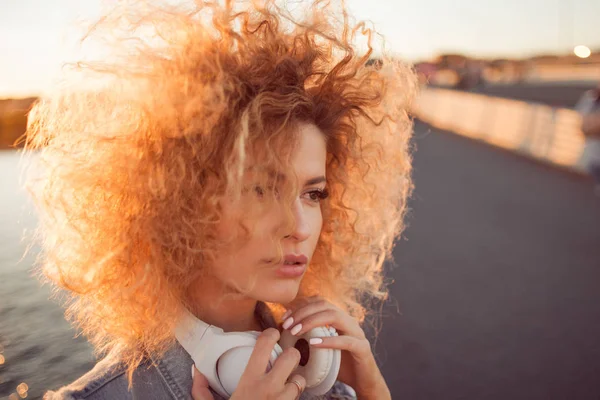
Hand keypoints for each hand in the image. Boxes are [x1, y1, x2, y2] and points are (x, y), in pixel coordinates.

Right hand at [191, 328, 305, 399]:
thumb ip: (202, 391)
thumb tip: (195, 371)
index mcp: (249, 381)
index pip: (264, 344)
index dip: (271, 333)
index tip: (272, 333)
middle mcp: (270, 388)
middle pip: (292, 356)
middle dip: (291, 355)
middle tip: (285, 359)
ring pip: (300, 380)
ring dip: (296, 381)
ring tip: (287, 383)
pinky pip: (299, 399)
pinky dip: (295, 398)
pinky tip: (287, 399)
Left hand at [281, 296, 390, 399]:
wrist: (362, 381)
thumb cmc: (339, 364)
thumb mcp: (320, 347)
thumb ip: (308, 337)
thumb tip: (284, 331)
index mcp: (338, 318)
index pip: (318, 301)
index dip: (300, 305)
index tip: (285, 317)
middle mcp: (348, 321)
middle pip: (324, 304)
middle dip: (302, 312)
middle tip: (287, 325)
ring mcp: (357, 333)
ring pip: (335, 316)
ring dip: (312, 321)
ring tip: (296, 331)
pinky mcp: (363, 348)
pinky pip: (346, 340)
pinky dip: (329, 341)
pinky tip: (314, 344)